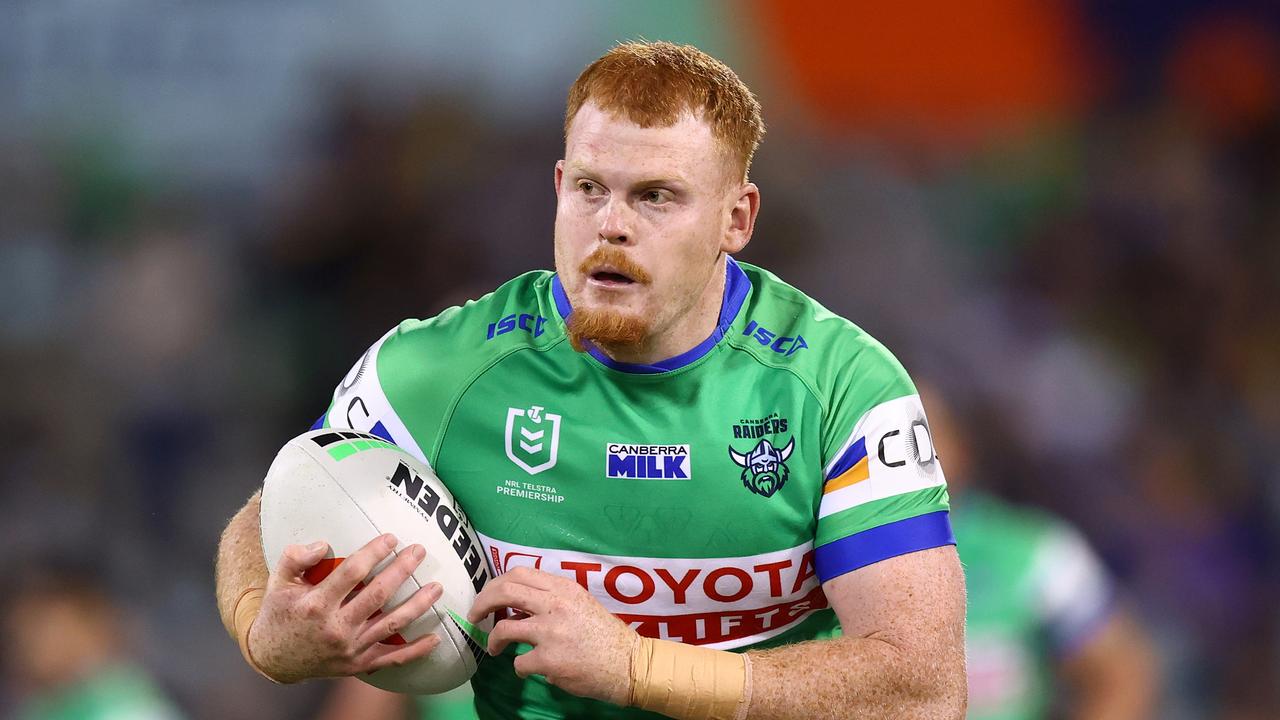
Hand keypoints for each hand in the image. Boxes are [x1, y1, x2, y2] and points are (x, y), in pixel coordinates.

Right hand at [248, 533, 443, 682]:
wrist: (274, 659)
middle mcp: (336, 628)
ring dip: (418, 604)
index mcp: (316, 604)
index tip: (392, 538)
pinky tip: (435, 638)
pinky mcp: (358, 664)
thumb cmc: (280, 614)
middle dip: (402, 569)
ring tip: (437, 587)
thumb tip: (325, 544)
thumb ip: (296, 558)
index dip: (374, 552)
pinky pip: (392, 658)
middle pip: (378, 594)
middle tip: (419, 551)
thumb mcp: (278, 582)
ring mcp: (350, 649)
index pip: (352, 572)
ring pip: (392, 624)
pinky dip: (416, 650)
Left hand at [467, 567, 636, 705]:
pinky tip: (528, 668)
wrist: (629, 664)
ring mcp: (551, 632)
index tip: (488, 598)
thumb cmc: (604, 635)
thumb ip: (552, 599)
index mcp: (563, 588)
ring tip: (495, 648)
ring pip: (504, 629)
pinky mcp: (549, 659)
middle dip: (482, 604)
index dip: (495, 585)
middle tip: (476, 616)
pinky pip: (518, 662)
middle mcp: (555, 604)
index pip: (518, 574)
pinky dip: (519, 667)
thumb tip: (518, 605)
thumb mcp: (581, 604)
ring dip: (494, 641)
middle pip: (504, 592)